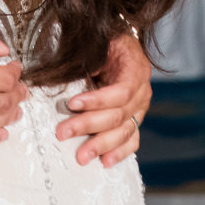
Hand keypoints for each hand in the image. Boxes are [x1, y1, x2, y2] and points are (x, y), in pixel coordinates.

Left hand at [56, 32, 151, 166]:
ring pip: (124, 132)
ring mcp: (140, 109)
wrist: (121, 47)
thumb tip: (69, 71)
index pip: (121, 91)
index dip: (97, 100)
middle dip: (88, 125)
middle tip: (63, 133)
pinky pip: (132, 140)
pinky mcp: (134, 120)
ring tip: (81, 156)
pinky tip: (106, 161)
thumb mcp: (99, 43)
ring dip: (101, 145)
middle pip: (118, 115)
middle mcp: (142, 92)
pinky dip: (120, 152)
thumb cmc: (107, 44)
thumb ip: (89, 56)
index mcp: (136, 69)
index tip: (72, 104)